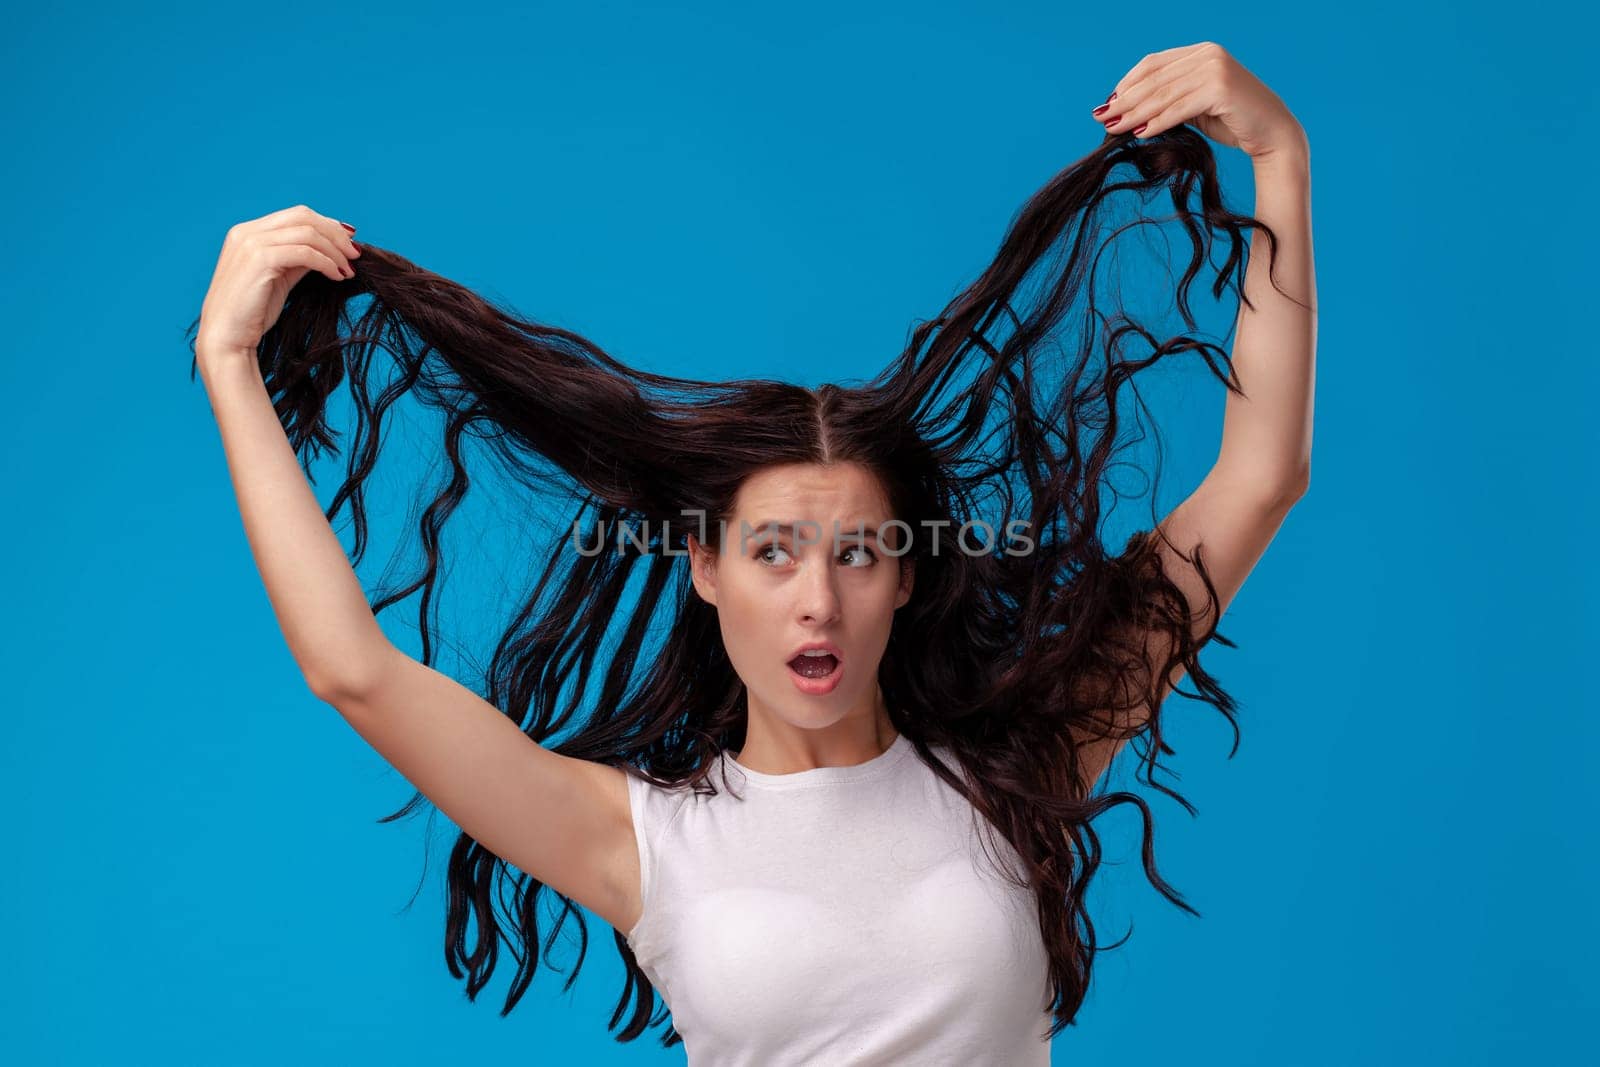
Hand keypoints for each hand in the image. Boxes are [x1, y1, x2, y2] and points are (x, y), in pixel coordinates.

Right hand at [196, 204, 361, 355]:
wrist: (226, 338)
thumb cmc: (251, 313)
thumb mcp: (279, 278)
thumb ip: (298, 259)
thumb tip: (328, 249)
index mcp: (248, 232)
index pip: (296, 215)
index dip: (327, 225)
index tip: (348, 242)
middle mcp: (247, 232)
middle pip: (304, 217)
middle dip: (335, 234)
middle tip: (355, 254)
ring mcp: (251, 243)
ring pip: (307, 233)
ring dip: (335, 250)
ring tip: (349, 270)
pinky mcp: (259, 260)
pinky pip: (305, 252)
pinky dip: (326, 262)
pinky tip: (338, 277)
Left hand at [1091, 42, 1305, 161]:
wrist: (1273, 134)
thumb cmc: (1233, 121)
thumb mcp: (1195, 105)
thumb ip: (1169, 99)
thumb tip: (1126, 110)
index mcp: (1201, 51)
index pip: (1153, 64)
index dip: (1127, 83)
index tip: (1108, 103)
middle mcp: (1208, 54)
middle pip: (1154, 78)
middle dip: (1124, 100)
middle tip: (1101, 118)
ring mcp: (1215, 68)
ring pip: (1163, 94)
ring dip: (1134, 113)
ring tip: (1114, 128)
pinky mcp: (1221, 88)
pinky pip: (1179, 108)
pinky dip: (1157, 122)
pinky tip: (1140, 133)